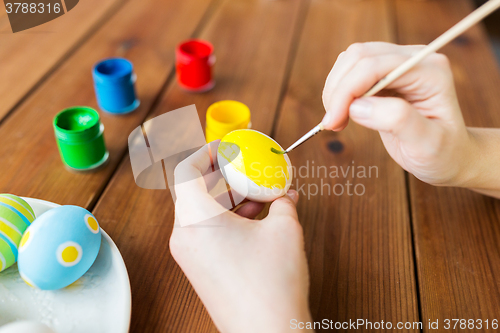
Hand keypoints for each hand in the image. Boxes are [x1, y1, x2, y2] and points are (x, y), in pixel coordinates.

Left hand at [170, 142, 312, 332]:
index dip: (205, 152)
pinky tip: (258, 217)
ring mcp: (189, 255)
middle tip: (249, 168)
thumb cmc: (272, 284)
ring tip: (261, 194)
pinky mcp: (200, 268)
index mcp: (196, 220)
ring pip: (203, 211)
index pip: (185, 170)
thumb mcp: (285, 229)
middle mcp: (184, 236)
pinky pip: (208, 231)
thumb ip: (283, 200)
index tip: (227, 147)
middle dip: (224, 175)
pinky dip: (229, 218)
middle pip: (194, 189)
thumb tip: (286, 191)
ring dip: (230, 197)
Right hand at [321, 42, 475, 186]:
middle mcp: (413, 59)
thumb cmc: (442, 152)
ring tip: (337, 121)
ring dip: (335, 90)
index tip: (333, 121)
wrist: (448, 155)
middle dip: (338, 90)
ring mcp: (397, 64)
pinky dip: (339, 91)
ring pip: (351, 60)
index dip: (347, 90)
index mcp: (429, 70)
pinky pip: (351, 70)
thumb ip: (397, 120)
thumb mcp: (427, 144)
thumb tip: (357, 106)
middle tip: (332, 124)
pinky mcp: (384, 74)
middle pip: (359, 56)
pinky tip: (343, 113)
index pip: (375, 66)